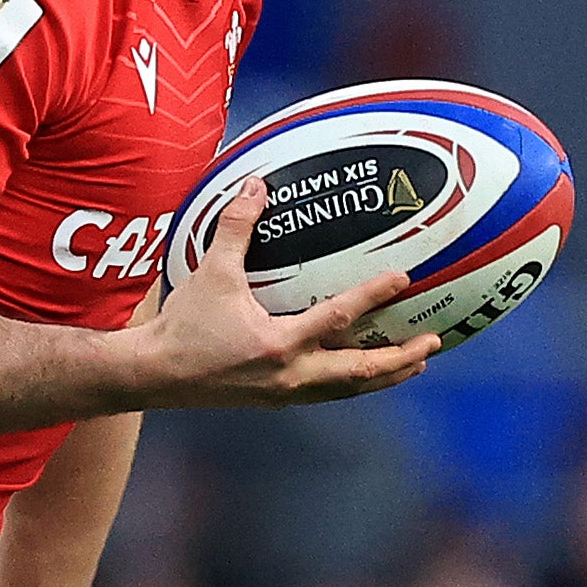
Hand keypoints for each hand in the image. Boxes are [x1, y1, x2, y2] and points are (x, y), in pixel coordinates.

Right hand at [130, 182, 439, 410]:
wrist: (153, 374)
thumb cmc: (182, 325)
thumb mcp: (211, 272)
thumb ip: (236, 228)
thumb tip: (256, 186)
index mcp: (280, 343)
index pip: (340, 316)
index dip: (375, 295)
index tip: (405, 280)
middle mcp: (290, 375)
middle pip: (360, 372)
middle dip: (400, 359)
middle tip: (433, 341)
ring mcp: (284, 394)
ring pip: (347, 389)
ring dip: (384, 376)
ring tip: (414, 364)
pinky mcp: (274, 400)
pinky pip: (326, 393)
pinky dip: (352, 383)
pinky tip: (362, 373)